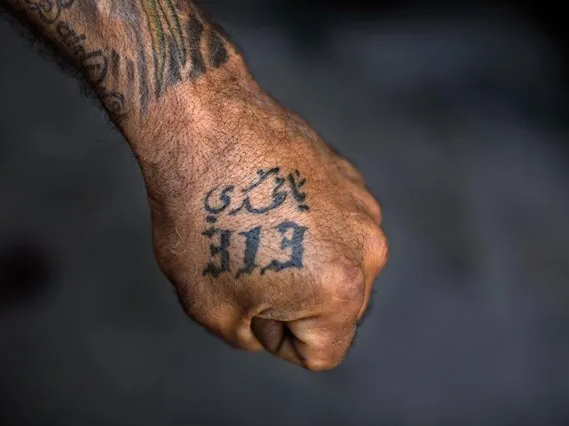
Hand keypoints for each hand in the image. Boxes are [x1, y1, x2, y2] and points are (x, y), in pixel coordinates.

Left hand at [134, 78, 387, 370]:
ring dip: (301, 262)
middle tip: (247, 263)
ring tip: (255, 227)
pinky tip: (266, 200)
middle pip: (336, 311)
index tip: (248, 301)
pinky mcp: (350, 177)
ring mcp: (362, 208)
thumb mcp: (211, 308)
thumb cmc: (201, 219)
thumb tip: (273, 325)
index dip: (277, 339)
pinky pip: (332, 226)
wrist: (204, 125)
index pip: (322, 354)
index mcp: (342, 292)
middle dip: (294, 303)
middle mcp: (367, 249)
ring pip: (336, 266)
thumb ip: (254, 338)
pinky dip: (304, 225)